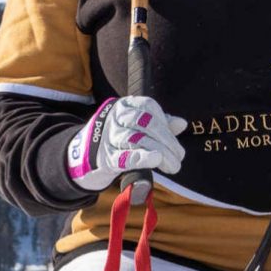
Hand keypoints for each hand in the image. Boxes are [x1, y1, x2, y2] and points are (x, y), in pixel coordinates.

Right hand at [66, 96, 186, 192]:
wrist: (88, 154)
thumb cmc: (121, 137)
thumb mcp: (139, 126)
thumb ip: (160, 123)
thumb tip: (182, 123)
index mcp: (125, 105)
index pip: (148, 107)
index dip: (165, 123)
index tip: (176, 141)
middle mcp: (116, 117)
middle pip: (144, 123)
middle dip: (166, 140)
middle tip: (179, 157)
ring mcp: (109, 136)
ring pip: (136, 139)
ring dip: (159, 152)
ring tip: (173, 165)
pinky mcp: (106, 157)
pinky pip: (123, 156)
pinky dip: (140, 158)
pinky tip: (154, 160)